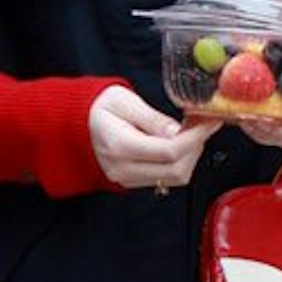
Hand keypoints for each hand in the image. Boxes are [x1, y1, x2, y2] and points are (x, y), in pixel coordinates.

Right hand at [88, 86, 207, 190]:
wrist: (72, 126)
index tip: (209, 121)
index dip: (196, 137)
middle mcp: (123, 168)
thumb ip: (151, 117)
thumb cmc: (95, 108)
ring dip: (190, 156)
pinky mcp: (132, 181)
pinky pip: (166, 178)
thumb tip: (178, 131)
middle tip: (202, 124)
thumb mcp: (122, 100)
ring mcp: (127, 178)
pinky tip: (179, 142)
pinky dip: (180, 161)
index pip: (169, 150)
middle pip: (177, 170)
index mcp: (120, 145)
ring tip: (190, 132)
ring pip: (175, 178)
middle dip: (197, 147)